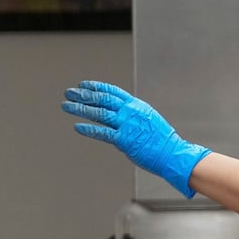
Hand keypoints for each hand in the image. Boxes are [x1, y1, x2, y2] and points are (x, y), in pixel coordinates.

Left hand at [62, 81, 210, 197]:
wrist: (172, 153)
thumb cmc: (161, 140)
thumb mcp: (148, 120)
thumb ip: (132, 116)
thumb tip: (119, 118)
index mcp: (136, 105)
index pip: (112, 91)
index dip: (96, 87)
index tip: (83, 85)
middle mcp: (130, 112)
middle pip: (102, 99)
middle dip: (83, 95)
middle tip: (68, 93)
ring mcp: (126, 125)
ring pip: (99, 113)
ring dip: (80, 109)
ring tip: (66, 106)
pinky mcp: (124, 140)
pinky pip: (102, 133)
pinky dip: (89, 129)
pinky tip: (77, 126)